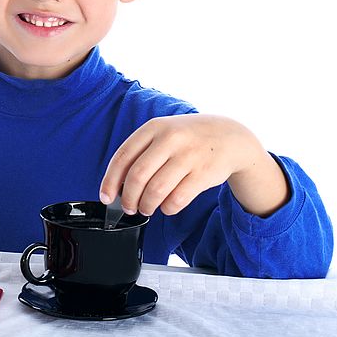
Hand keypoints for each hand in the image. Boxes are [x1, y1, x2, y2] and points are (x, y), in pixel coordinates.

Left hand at [100, 114, 288, 216]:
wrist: (230, 137)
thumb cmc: (188, 139)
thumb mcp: (163, 133)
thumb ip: (141, 153)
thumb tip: (116, 185)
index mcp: (154, 128)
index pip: (123, 157)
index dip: (110, 181)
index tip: (106, 197)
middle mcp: (170, 139)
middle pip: (137, 177)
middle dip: (128, 198)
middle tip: (129, 207)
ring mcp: (188, 156)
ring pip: (156, 191)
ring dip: (146, 206)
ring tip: (146, 209)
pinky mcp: (203, 174)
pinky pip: (177, 199)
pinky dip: (167, 208)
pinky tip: (167, 206)